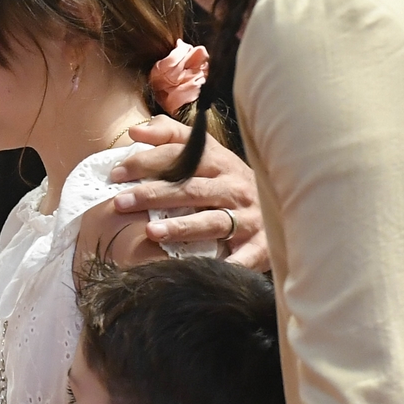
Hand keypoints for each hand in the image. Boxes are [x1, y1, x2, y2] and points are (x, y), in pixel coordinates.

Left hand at [107, 117, 268, 270]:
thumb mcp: (207, 152)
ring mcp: (249, 217)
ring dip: (182, 227)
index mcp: (220, 163)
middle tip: (120, 202)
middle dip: (154, 194)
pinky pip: (242, 257)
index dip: (148, 162)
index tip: (117, 173)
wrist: (286, 205)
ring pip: (213, 221)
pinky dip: (227, 264)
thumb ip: (171, 135)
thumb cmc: (230, 181)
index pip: (181, 156)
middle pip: (192, 189)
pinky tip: (202, 271)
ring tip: (151, 232)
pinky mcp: (260, 245)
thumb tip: (135, 131)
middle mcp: (234, 187)